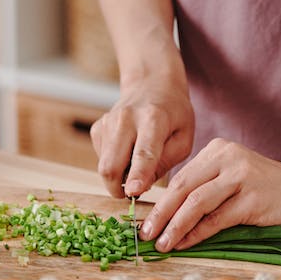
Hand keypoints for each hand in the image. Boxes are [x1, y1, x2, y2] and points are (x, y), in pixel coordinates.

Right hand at [90, 73, 194, 197]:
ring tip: (136, 166)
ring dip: (118, 176)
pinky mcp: (97, 128)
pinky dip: (114, 163)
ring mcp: (107, 123)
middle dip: (117, 188)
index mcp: (153, 120)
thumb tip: (140, 186)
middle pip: (111, 164)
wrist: (151, 85)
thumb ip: (165, 163)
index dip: (137, 175)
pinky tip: (127, 152)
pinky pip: (102, 158)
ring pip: (104, 165)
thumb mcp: (184, 138)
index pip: (143, 152)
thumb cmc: (173, 115)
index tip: (133, 192)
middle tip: (132, 194)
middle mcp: (125, 120)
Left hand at [142, 138, 280, 251]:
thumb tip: (165, 217)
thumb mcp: (230, 177)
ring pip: (197, 203)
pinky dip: (198, 233)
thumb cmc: (263, 188)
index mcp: (217, 149)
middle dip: (161, 214)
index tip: (144, 221)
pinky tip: (185, 243)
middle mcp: (227, 158)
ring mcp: (242, 177)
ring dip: (175, 226)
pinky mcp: (254, 199)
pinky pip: (218, 219)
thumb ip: (202, 189)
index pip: (180, 177)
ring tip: (161, 244)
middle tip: (145, 234)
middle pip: (183, 188)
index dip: (159, 202)